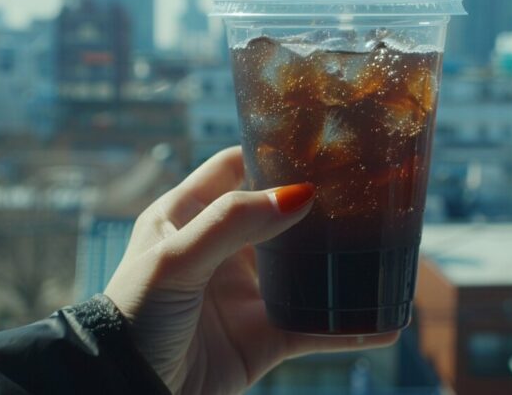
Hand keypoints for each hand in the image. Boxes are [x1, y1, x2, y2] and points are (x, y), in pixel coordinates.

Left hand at [104, 146, 399, 394]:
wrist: (126, 391)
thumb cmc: (133, 317)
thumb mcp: (175, 259)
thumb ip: (232, 224)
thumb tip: (299, 194)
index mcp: (188, 216)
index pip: (235, 167)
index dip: (271, 151)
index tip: (318, 141)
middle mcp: (220, 249)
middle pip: (280, 214)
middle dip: (320, 203)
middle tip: (367, 189)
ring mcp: (244, 294)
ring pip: (304, 270)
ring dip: (339, 263)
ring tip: (385, 247)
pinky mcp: (262, 337)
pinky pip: (313, 327)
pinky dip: (346, 326)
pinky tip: (383, 322)